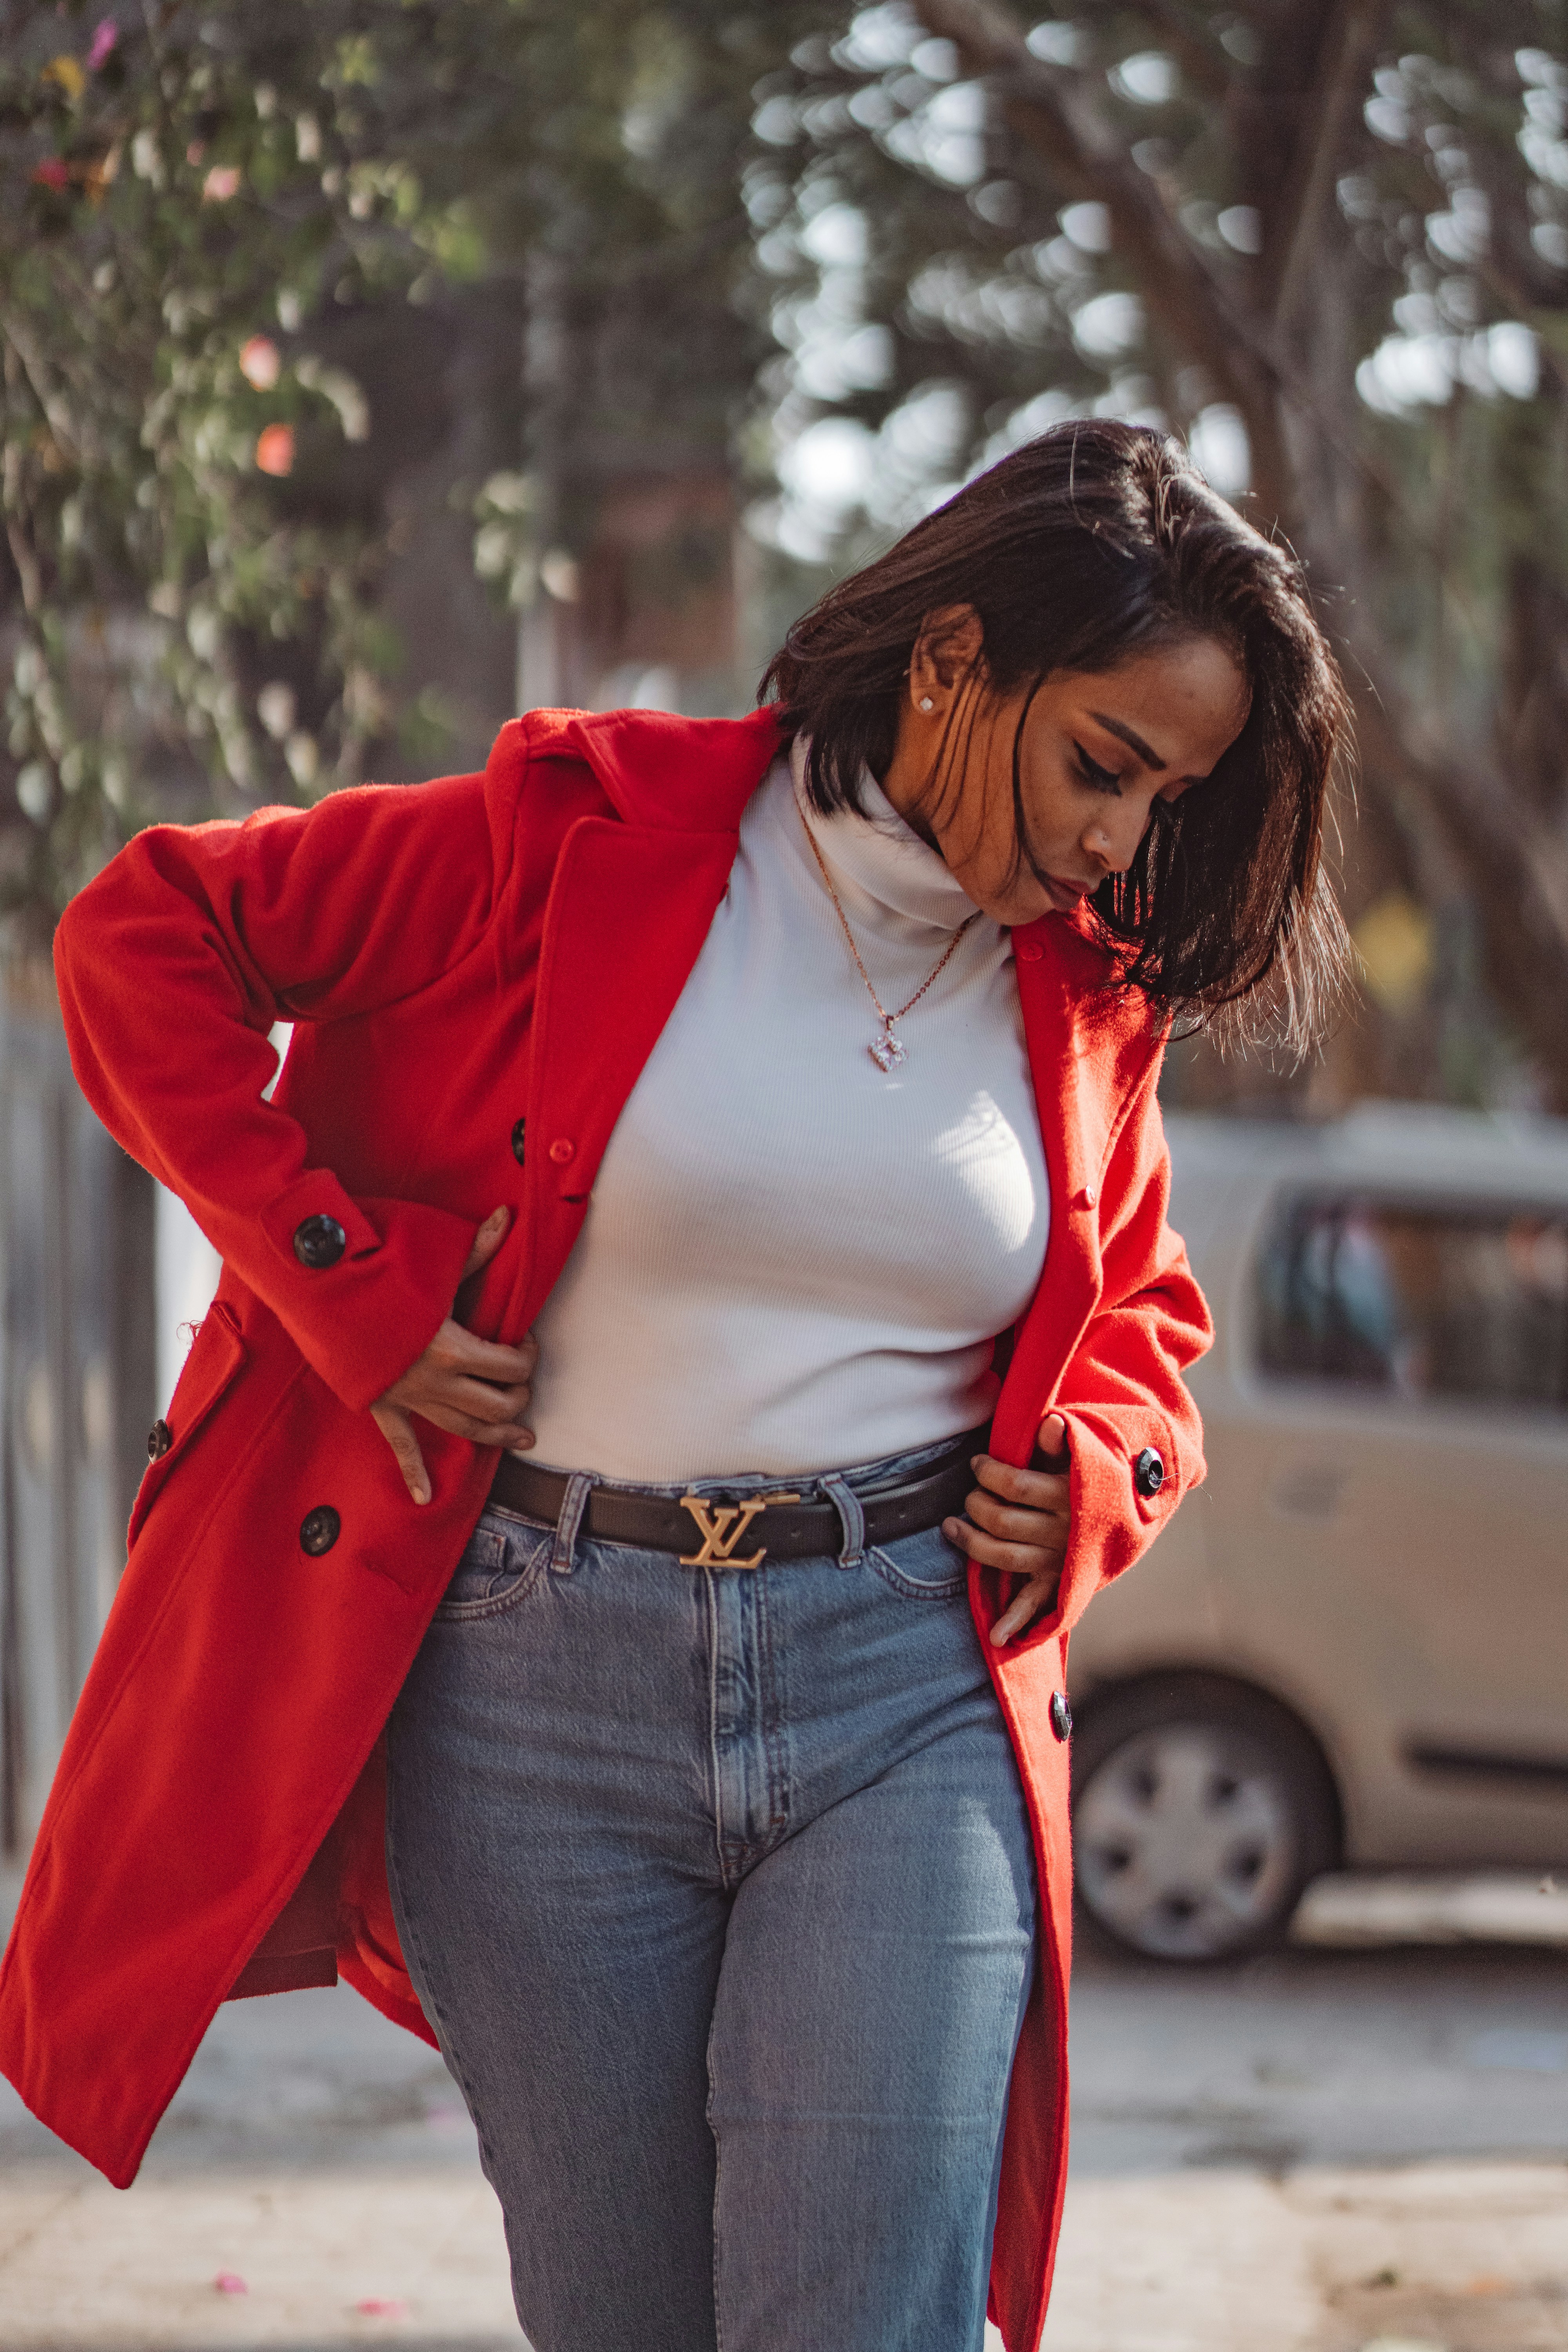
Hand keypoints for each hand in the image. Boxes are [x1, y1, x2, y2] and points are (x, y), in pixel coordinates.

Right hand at [370, 1206, 537, 1504]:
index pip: (511, 1366)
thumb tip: (506, 1218)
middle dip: (518, 1397)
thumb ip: (474, 1249)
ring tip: (521, 1439)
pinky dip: (414, 1472)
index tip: (525, 1342)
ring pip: (463, 1428)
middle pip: (495, 1404)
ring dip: (495, 1435)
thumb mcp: (430, 1262)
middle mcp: (435, 1381)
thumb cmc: (375, 1275)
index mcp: (454, 1349)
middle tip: (525, 1387)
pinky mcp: (382, 1403)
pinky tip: (424, 1496)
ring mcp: (408, 1397)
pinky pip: (401, 1444)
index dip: (528, 1356)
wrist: (317, 1295)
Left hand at [943, 1413, 1071, 1645]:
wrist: (1128, 1514)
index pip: (1015, 1485)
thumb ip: (1063, 1441)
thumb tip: (1051, 1424)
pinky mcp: (1058, 1582)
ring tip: (952, 1527)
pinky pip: (1034, 1603)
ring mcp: (1059, 1560)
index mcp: (1068, 1496)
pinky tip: (996, 1636)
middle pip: (1002, 1520)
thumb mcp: (1082, 1453)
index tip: (978, 1464)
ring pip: (1005, 1556)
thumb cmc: (1090, 1476)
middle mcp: (1063, 1531)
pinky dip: (1015, 1621)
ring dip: (972, 1544)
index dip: (988, 1473)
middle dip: (976, 1504)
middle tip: (969, 1495)